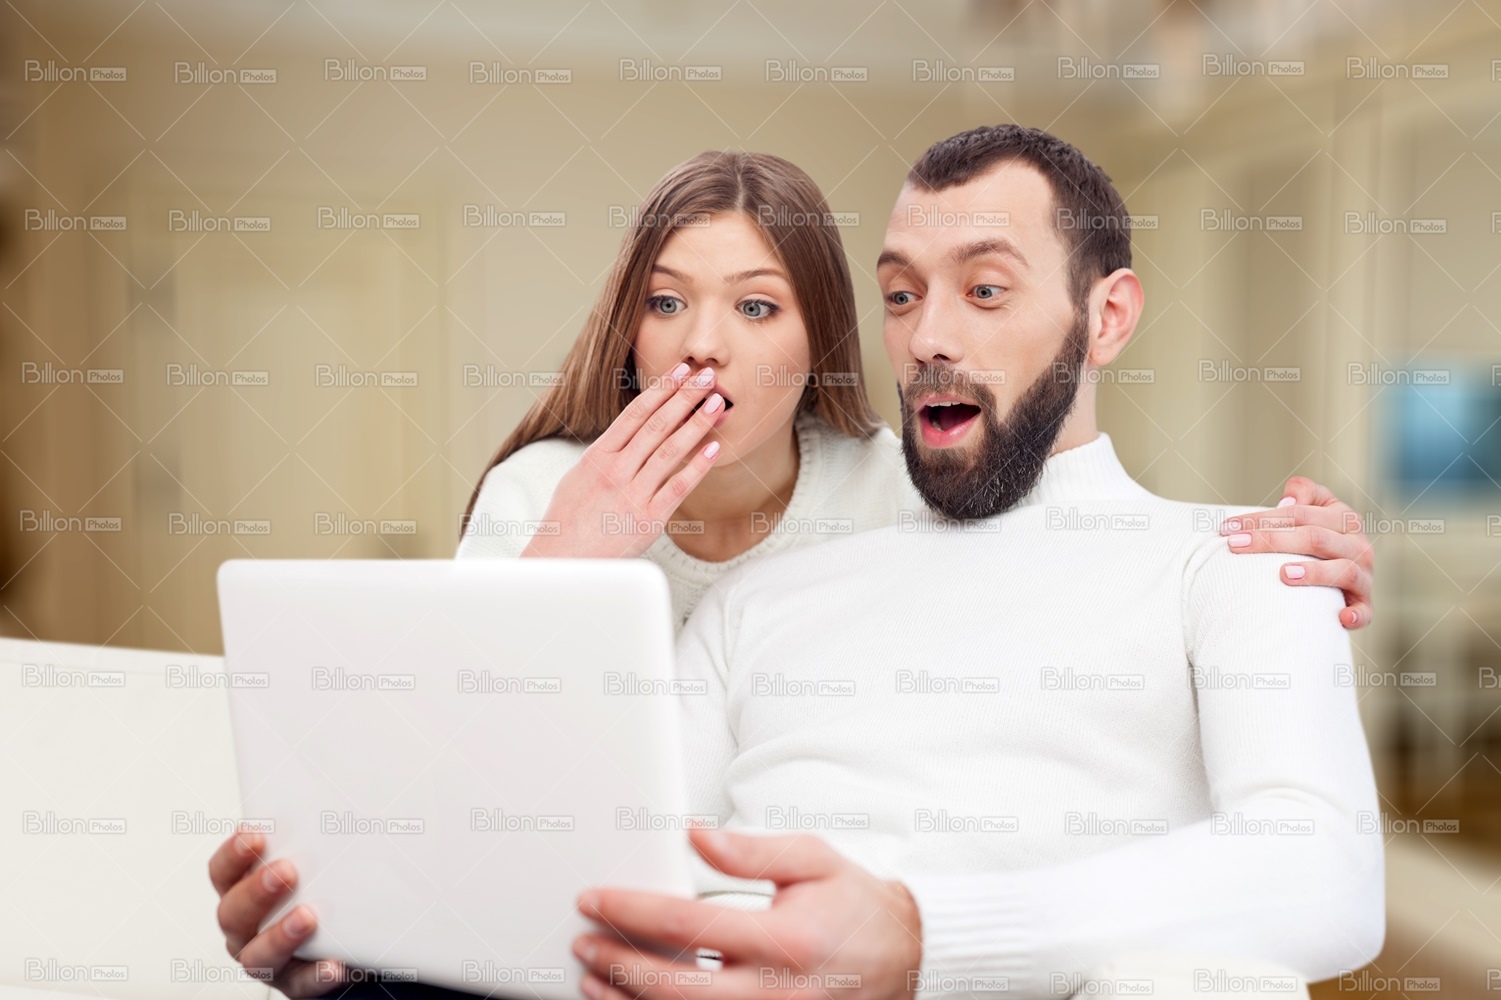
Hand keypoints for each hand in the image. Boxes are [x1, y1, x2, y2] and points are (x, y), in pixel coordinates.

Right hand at [208, 829, 346, 996]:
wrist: (345, 940)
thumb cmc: (319, 890)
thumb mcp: (308, 860)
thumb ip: (307, 837)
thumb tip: (333, 794)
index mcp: (242, 890)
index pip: (223, 871)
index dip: (234, 853)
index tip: (255, 833)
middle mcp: (246, 927)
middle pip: (233, 913)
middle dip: (256, 890)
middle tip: (287, 871)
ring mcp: (268, 957)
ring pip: (258, 954)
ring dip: (281, 934)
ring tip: (308, 917)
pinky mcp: (296, 982)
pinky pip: (302, 983)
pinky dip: (317, 974)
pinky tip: (335, 964)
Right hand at [524, 363, 727, 558]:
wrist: (562, 562)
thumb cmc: (568, 522)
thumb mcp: (579, 478)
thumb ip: (605, 456)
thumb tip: (626, 435)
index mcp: (597, 456)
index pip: (635, 413)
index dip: (661, 389)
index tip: (681, 371)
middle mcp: (615, 471)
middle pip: (656, 424)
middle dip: (684, 397)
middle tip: (707, 377)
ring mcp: (632, 494)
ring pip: (670, 450)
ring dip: (697, 424)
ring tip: (716, 403)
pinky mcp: (648, 519)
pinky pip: (678, 487)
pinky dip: (697, 466)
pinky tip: (713, 449)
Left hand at [571, 828, 922, 999]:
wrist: (907, 956)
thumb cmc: (856, 906)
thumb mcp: (812, 860)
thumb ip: (750, 851)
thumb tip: (694, 838)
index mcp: (783, 940)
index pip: (685, 926)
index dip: (630, 912)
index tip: (596, 900)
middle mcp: (774, 991)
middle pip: (672, 988)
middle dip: (617, 964)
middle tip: (584, 941)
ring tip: (593, 978)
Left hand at [1219, 475, 1373, 628]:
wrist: (1351, 573)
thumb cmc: (1321, 538)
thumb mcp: (1316, 509)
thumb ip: (1304, 494)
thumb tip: (1288, 501)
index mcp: (1344, 519)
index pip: (1299, 513)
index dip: (1262, 518)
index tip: (1228, 528)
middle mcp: (1357, 545)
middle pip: (1315, 538)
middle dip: (1272, 540)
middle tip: (1235, 546)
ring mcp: (1363, 576)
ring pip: (1343, 570)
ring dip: (1314, 573)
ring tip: (1284, 574)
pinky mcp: (1364, 604)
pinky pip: (1364, 611)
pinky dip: (1355, 615)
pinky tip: (1340, 619)